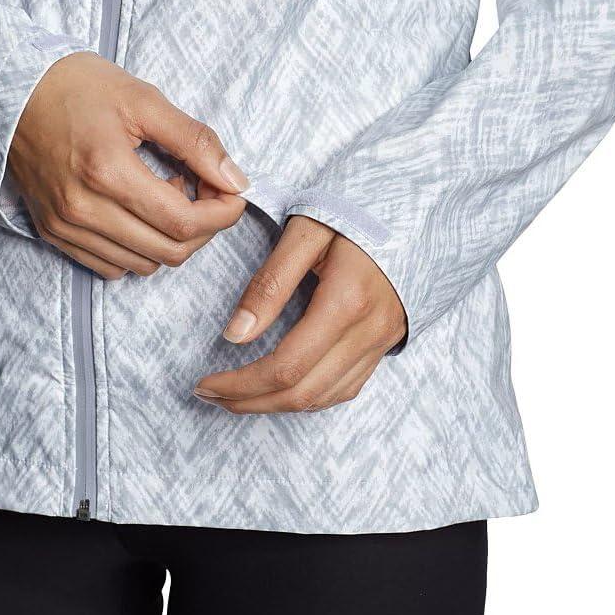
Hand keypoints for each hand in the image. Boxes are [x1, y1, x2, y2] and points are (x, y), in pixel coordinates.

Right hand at [8, 52, 246, 278]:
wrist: (12, 90)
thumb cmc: (78, 86)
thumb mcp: (144, 100)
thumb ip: (195, 141)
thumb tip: (236, 180)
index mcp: (107, 172)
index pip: (184, 222)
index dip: (222, 214)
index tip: (233, 193)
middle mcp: (82, 209)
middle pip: (169, 251)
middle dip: (205, 228)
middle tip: (207, 191)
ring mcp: (64, 226)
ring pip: (143, 264)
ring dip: (172, 239)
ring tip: (169, 195)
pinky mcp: (52, 232)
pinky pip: (110, 266)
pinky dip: (138, 250)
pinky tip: (141, 212)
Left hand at [193, 216, 406, 412]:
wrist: (409, 209)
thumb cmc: (352, 211)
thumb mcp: (305, 232)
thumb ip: (270, 283)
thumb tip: (235, 335)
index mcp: (346, 302)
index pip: (286, 366)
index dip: (242, 384)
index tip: (206, 382)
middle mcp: (369, 331)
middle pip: (303, 393)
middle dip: (251, 401)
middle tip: (211, 395)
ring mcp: (382, 340)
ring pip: (325, 398)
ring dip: (276, 405)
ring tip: (237, 396)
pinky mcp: (386, 341)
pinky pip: (346, 388)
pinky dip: (309, 397)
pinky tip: (282, 388)